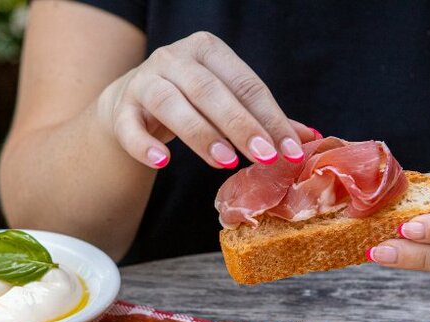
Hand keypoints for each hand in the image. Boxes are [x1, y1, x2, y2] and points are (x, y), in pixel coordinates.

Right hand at [96, 31, 315, 168]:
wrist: (128, 103)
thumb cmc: (187, 102)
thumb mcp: (224, 102)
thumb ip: (261, 117)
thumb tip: (307, 138)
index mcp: (208, 50)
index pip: (246, 84)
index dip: (270, 118)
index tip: (289, 150)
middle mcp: (174, 58)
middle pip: (210, 91)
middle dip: (240, 125)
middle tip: (263, 157)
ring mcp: (145, 81)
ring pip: (172, 104)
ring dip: (200, 134)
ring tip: (224, 163)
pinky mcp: (121, 109)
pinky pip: (130, 125)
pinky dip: (144, 144)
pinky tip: (162, 162)